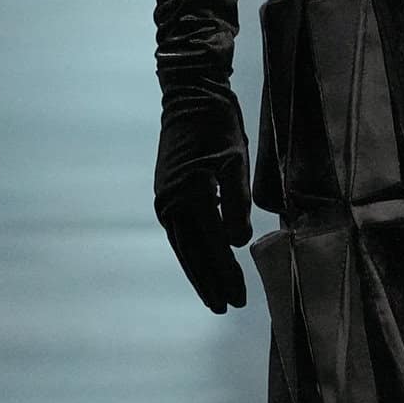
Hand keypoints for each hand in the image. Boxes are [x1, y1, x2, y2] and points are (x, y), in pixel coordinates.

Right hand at [154, 86, 251, 312]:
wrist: (189, 95)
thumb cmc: (217, 125)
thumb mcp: (236, 161)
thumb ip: (236, 203)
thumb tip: (238, 243)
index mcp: (189, 195)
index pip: (212, 246)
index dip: (226, 275)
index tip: (239, 298)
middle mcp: (170, 203)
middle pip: (192, 254)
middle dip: (210, 282)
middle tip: (226, 307)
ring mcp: (164, 198)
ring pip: (183, 246)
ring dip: (199, 272)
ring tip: (214, 295)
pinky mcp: (166, 192)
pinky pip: (180, 231)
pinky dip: (192, 250)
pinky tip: (205, 259)